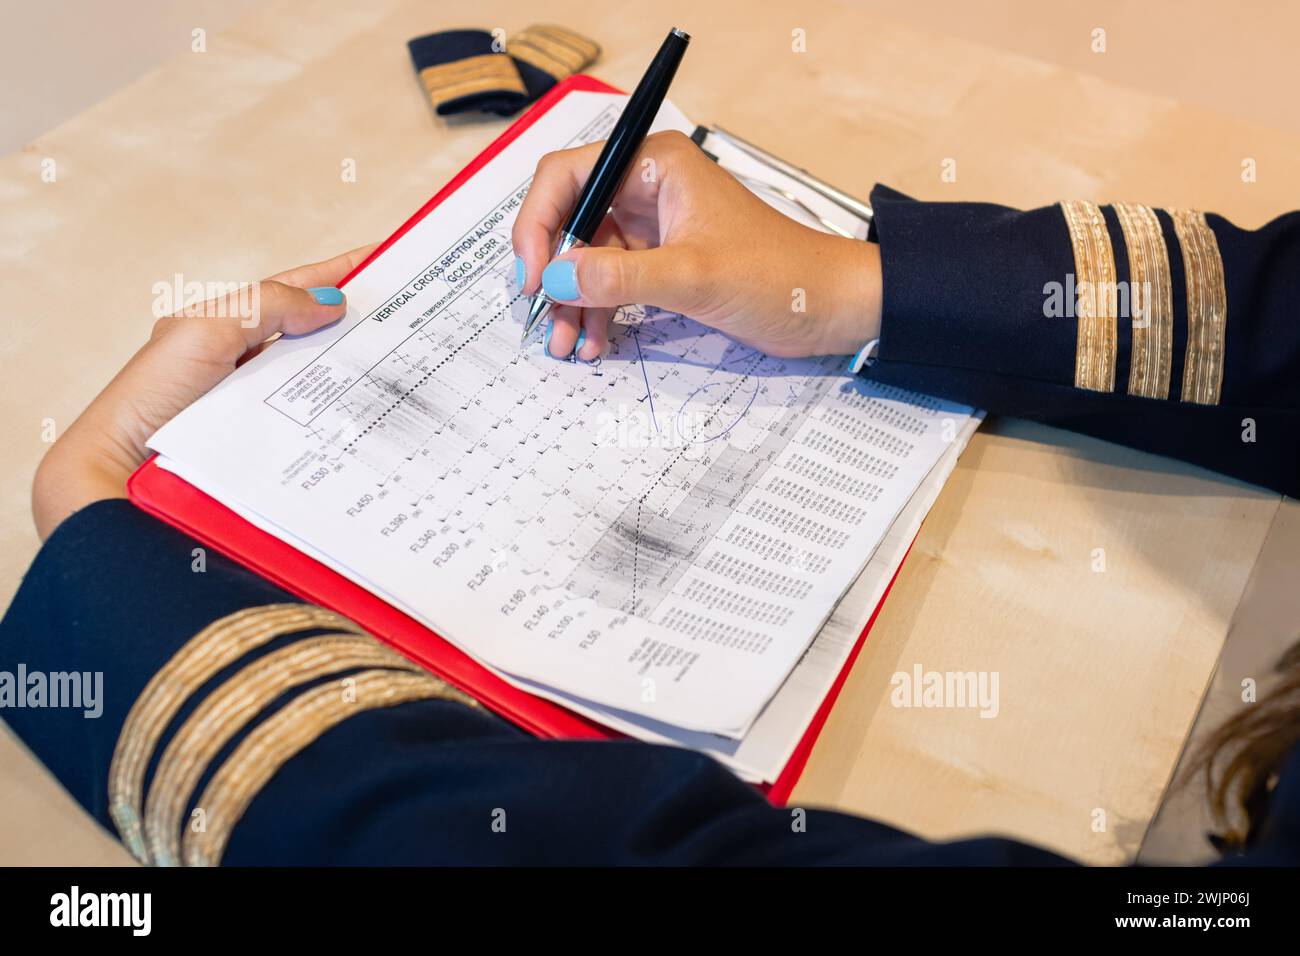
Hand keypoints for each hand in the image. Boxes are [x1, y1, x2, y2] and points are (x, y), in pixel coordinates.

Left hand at [32, 244, 376, 539]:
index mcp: (232, 321)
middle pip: (319, 331)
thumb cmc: (156, 394)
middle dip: (364, 320)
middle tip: (418, 313)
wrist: (127, 468)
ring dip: (362, 368)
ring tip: (410, 360)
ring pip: (324, 375)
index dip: (344, 271)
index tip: (390, 257)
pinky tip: (372, 409)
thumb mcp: (209, 328)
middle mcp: (249, 358)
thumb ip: (268, 305)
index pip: (300, 288)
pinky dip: (346, 408)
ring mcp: (262, 399)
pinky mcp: (271, 437)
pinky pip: (318, 415)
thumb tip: (330, 304)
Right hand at [511, 130, 880, 361]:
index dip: (537, 223)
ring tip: (569, 344)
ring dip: (573, 300)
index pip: (567, 175)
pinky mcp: (664, 259)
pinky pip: (612, 280)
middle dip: (553, 272)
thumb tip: (555, 277)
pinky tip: (597, 341)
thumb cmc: (783, 275)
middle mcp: (648, 186)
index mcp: (654, 164)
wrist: (832, 307)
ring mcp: (655, 224)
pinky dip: (599, 310)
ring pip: (587, 256)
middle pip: (571, 218)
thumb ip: (621, 276)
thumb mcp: (695, 277)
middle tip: (546, 320)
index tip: (531, 274)